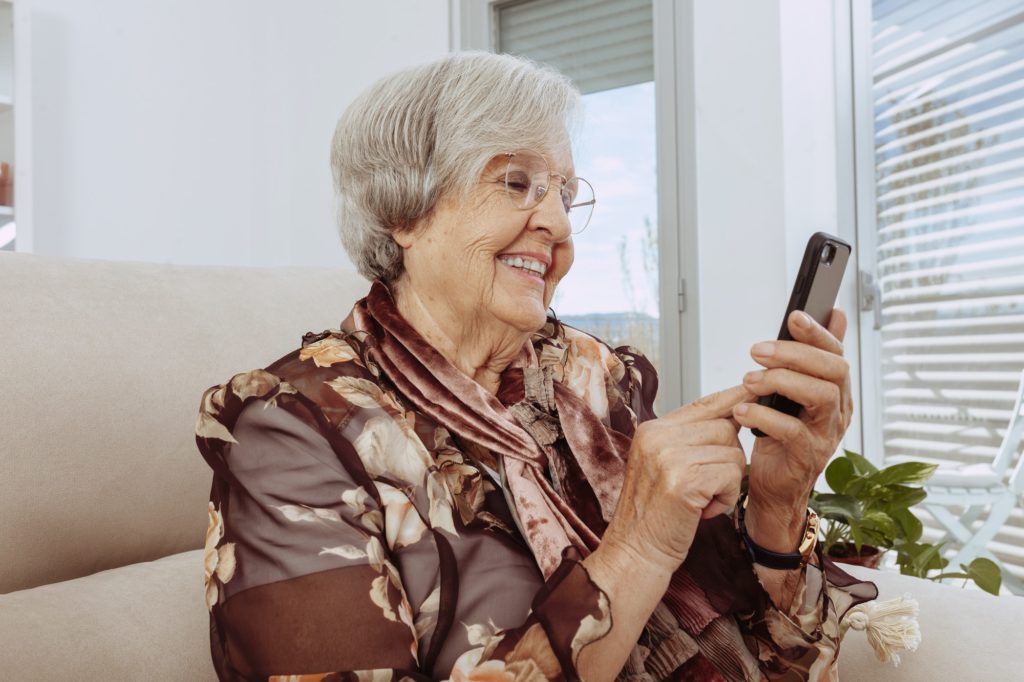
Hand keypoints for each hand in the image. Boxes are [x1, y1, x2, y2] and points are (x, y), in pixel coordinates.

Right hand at [600, 385, 753, 574]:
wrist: (635, 553)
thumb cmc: (656, 515)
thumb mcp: (666, 467)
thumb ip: (691, 440)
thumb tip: (735, 415)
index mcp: (652, 429)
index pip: (703, 403)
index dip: (735, 400)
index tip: (757, 394)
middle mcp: (657, 436)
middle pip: (725, 426)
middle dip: (729, 458)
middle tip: (708, 487)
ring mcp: (668, 456)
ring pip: (733, 452)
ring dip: (729, 481)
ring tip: (703, 501)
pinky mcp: (683, 480)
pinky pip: (732, 475)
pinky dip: (727, 498)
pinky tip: (704, 511)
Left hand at [732, 309, 852, 551]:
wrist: (774, 486)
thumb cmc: (782, 436)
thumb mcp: (796, 391)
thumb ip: (813, 356)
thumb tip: (836, 314)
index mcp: (836, 391)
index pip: (836, 354)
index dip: (818, 333)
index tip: (793, 317)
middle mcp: (838, 410)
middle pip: (834, 370)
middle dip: (795, 354)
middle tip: (757, 350)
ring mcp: (826, 435)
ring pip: (821, 396)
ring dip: (781, 381)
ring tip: (749, 380)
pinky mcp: (808, 457)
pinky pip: (794, 431)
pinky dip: (766, 417)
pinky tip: (744, 411)